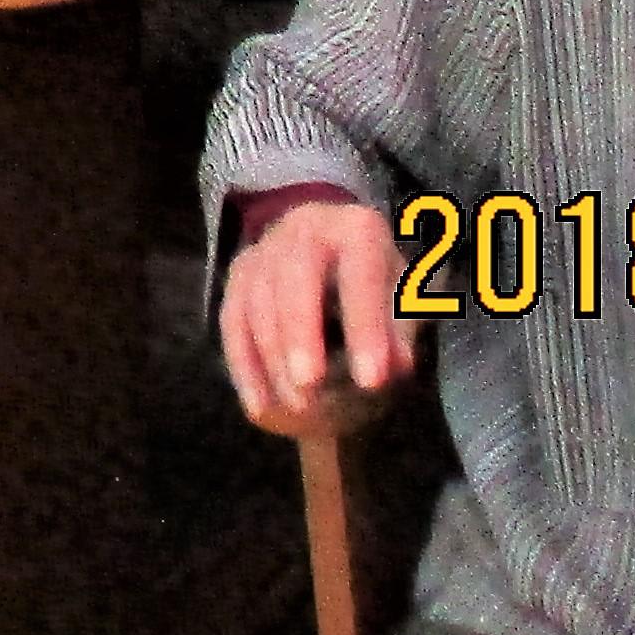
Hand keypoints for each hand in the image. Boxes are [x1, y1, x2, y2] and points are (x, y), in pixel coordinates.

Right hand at [217, 195, 420, 421]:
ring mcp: (266, 248)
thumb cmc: (377, 288)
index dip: (365, 325)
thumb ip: (400, 332)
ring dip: (274, 356)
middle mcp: (306, 228)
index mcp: (356, 229)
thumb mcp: (402, 305)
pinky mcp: (240, 274)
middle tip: (310, 386)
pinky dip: (244, 364)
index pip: (360, 273)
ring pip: (258, 299)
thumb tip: (396, 362)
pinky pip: (232, 319)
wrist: (334, 258)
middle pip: (294, 275)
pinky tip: (259, 404)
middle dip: (300, 333)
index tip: (372, 380)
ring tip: (298, 406)